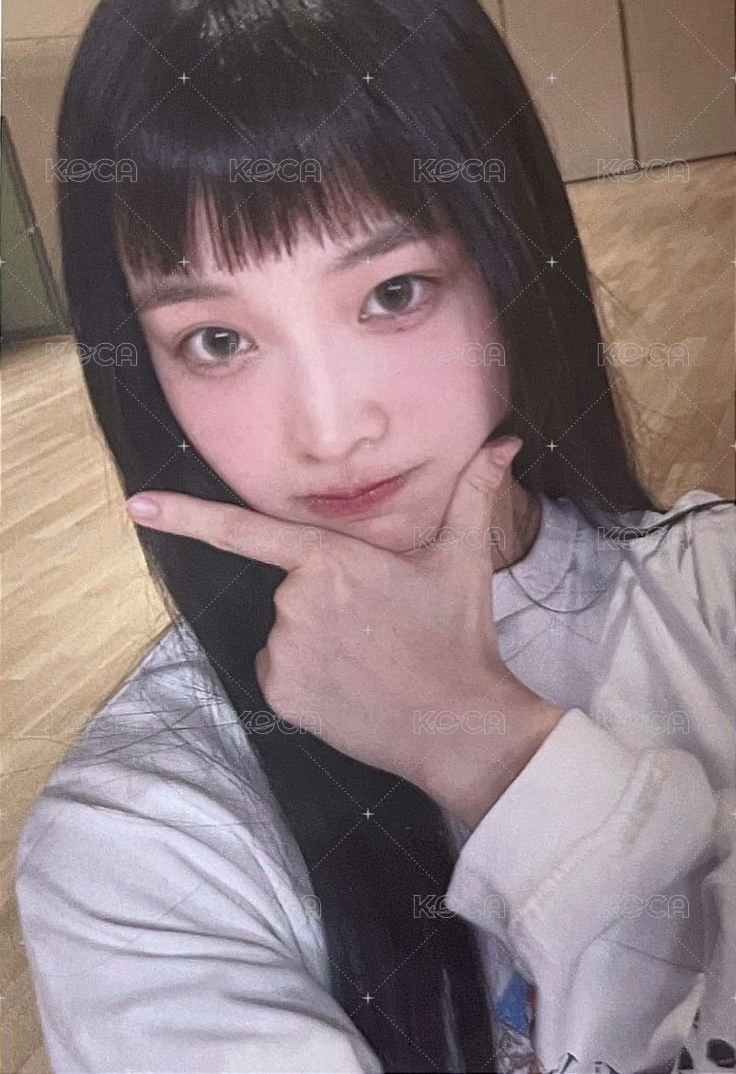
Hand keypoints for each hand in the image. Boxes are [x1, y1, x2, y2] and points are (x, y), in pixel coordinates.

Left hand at [125, 436, 563, 827]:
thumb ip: (473, 493)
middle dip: (328, 597)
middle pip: (293, 587)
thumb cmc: (458, 636)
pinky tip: (350, 684)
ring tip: (371, 656)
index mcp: (331, 559)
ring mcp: (285, 652)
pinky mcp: (281, 695)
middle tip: (380, 623)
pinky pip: (281, 669)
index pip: (245, 530)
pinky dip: (308, 674)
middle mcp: (296, 603)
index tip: (137, 504)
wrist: (458, 724)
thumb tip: (506, 443)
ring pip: (286, 630)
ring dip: (318, 636)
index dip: (186, 515)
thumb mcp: (463, 559)